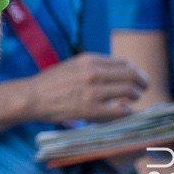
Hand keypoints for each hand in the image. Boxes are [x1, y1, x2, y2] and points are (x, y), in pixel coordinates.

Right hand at [22, 53, 148, 124]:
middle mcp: (93, 73)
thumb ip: (95, 67)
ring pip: (131, 92)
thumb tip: (120, 73)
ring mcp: (93, 92)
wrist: (31, 97)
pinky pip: (121, 111)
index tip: (136, 79)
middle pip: (133, 75)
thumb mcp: (72, 65)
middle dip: (142, 83)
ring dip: (136, 97)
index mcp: (89, 60)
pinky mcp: (91, 110)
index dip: (135, 71)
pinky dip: (128, 113)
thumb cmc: (51, 83)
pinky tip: (125, 113)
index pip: (125, 63)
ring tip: (130, 101)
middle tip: (143, 89)